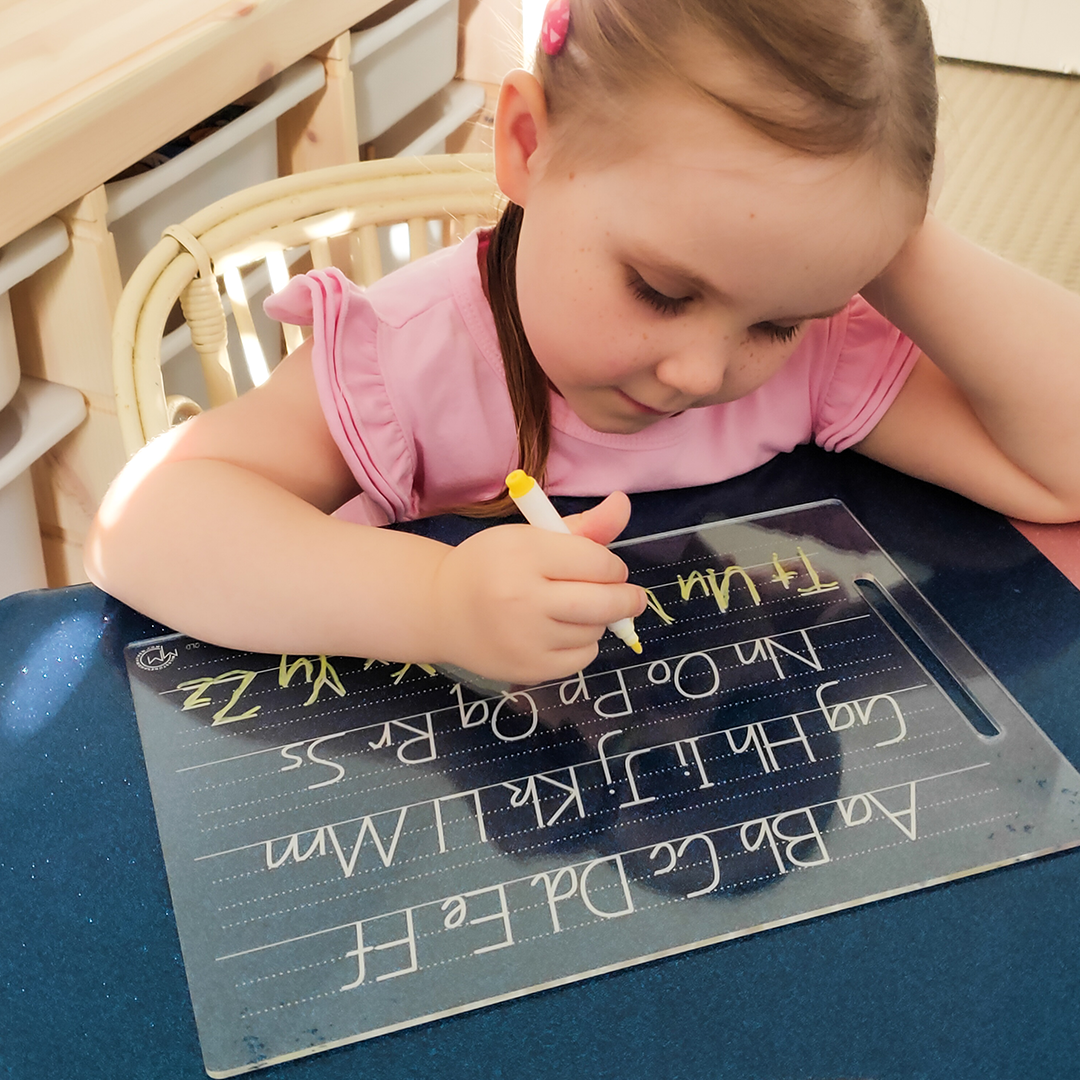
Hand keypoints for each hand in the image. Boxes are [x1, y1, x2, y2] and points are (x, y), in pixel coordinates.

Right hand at [431, 492, 647, 683]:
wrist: (441, 609)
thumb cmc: (491, 566)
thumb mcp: (530, 537)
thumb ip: (582, 526)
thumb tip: (623, 503)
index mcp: (523, 554)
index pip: (597, 562)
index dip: (612, 566)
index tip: (609, 569)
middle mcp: (523, 597)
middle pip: (603, 602)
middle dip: (627, 599)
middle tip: (632, 598)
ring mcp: (525, 638)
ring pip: (594, 631)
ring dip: (597, 621)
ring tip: (576, 610)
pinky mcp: (528, 669)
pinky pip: (582, 659)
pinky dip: (583, 645)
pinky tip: (563, 632)